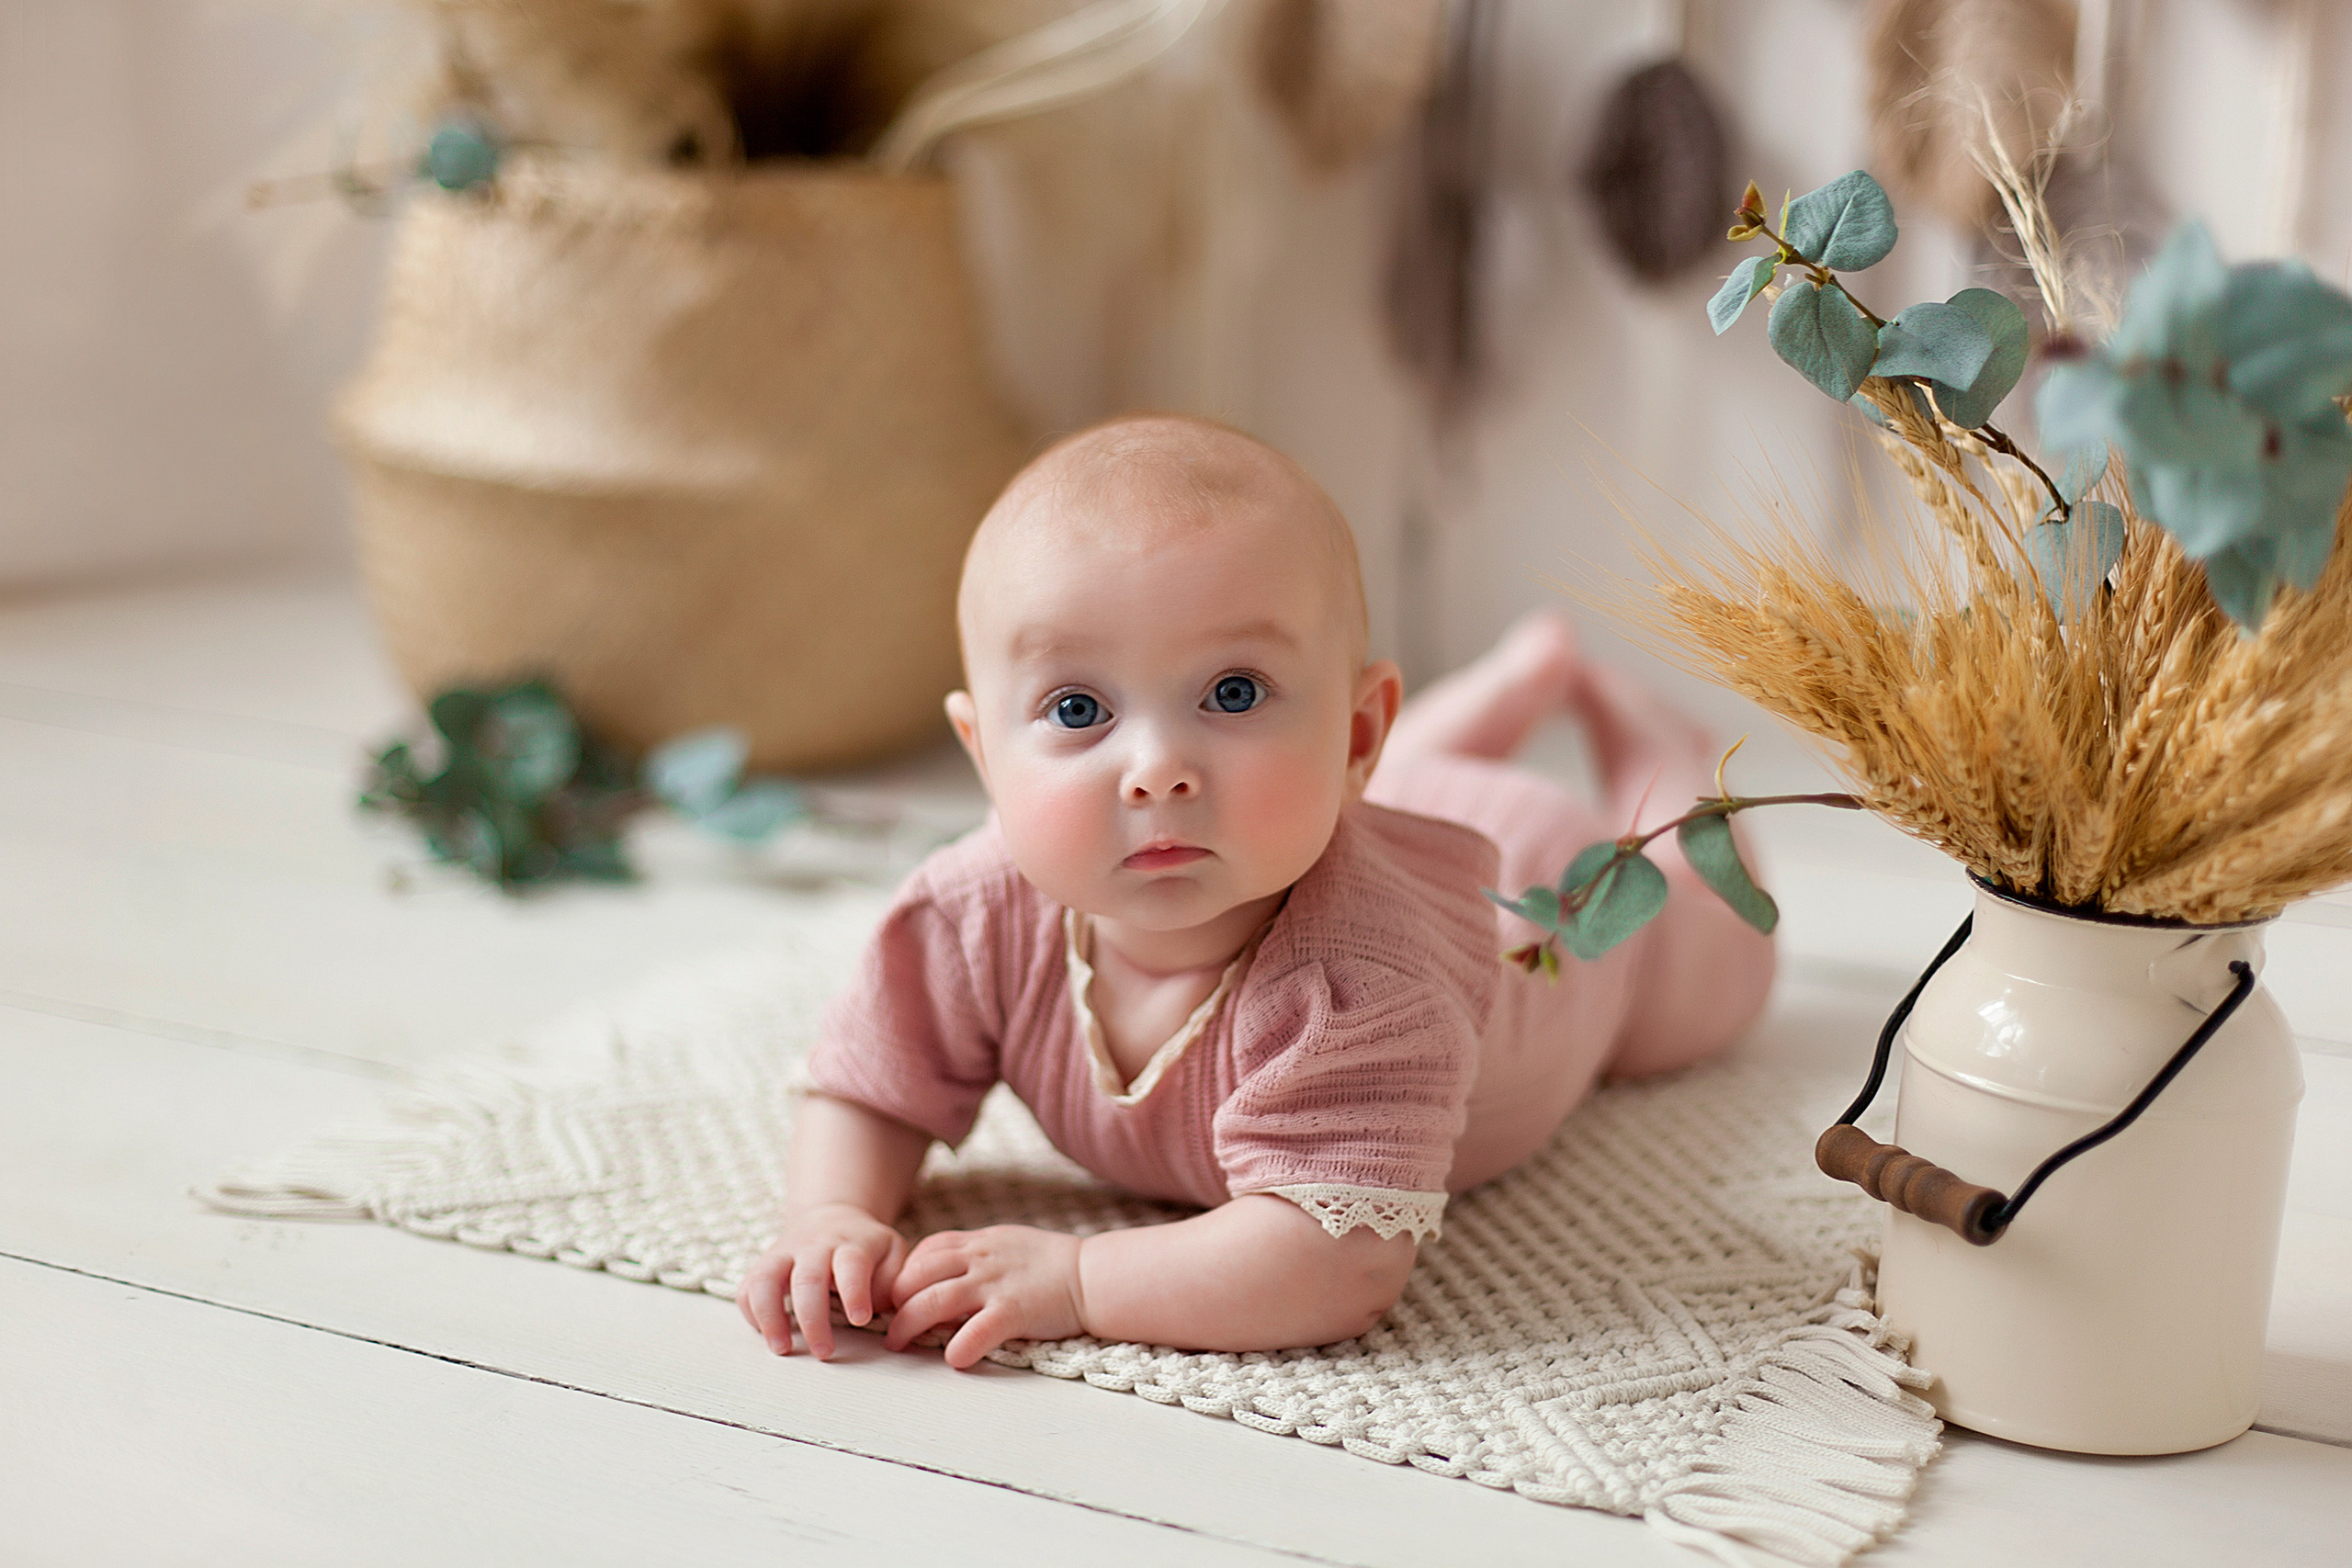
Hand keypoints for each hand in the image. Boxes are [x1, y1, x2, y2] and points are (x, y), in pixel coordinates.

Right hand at [735, 1202, 909, 1359]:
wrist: (831, 1217)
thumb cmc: (866, 1247)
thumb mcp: (892, 1252)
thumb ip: (892, 1280)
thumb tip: (880, 1309)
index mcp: (851, 1244)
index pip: (851, 1264)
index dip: (855, 1291)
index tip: (861, 1319)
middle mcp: (814, 1247)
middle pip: (807, 1279)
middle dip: (813, 1319)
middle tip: (824, 1352)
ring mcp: (783, 1254)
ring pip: (766, 1280)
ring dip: (771, 1317)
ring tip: (782, 1349)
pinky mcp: (763, 1266)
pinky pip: (748, 1289)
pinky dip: (752, 1315)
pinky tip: (768, 1335)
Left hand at [885, 1225, 1085, 1369]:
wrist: (1091, 1275)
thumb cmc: (1051, 1263)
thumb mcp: (1006, 1243)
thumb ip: (975, 1253)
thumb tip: (943, 1269)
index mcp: (978, 1243)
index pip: (925, 1251)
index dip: (905, 1274)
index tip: (898, 1297)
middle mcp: (979, 1261)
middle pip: (917, 1277)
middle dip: (895, 1302)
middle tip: (889, 1326)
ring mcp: (994, 1285)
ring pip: (934, 1302)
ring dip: (908, 1326)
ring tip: (898, 1344)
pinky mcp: (1013, 1312)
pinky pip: (974, 1332)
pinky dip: (957, 1348)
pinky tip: (952, 1359)